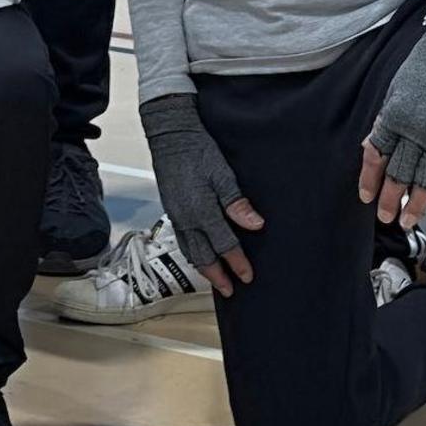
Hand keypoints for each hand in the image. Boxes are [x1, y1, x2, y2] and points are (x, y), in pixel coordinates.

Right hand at [137, 91, 260, 286]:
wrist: (170, 136)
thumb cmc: (197, 150)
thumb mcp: (223, 174)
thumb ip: (237, 203)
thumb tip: (254, 225)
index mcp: (201, 211)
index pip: (224, 245)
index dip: (237, 262)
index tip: (247, 276)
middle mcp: (186, 218)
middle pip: (203, 256)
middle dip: (217, 276)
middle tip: (230, 290)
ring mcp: (176, 215)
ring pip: (190, 251)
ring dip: (204, 268)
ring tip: (215, 279)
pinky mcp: (172, 209)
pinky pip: (182, 240)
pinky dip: (192, 253)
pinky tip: (199, 254)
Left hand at [362, 0, 425, 228]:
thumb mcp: (396, 88)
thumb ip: (386, 119)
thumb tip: (373, 145)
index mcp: (393, 115)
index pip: (376, 154)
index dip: (369, 178)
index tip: (365, 197)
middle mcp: (415, 129)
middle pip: (399, 172)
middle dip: (390, 199)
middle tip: (386, 219)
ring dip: (417, 204)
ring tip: (410, 221)